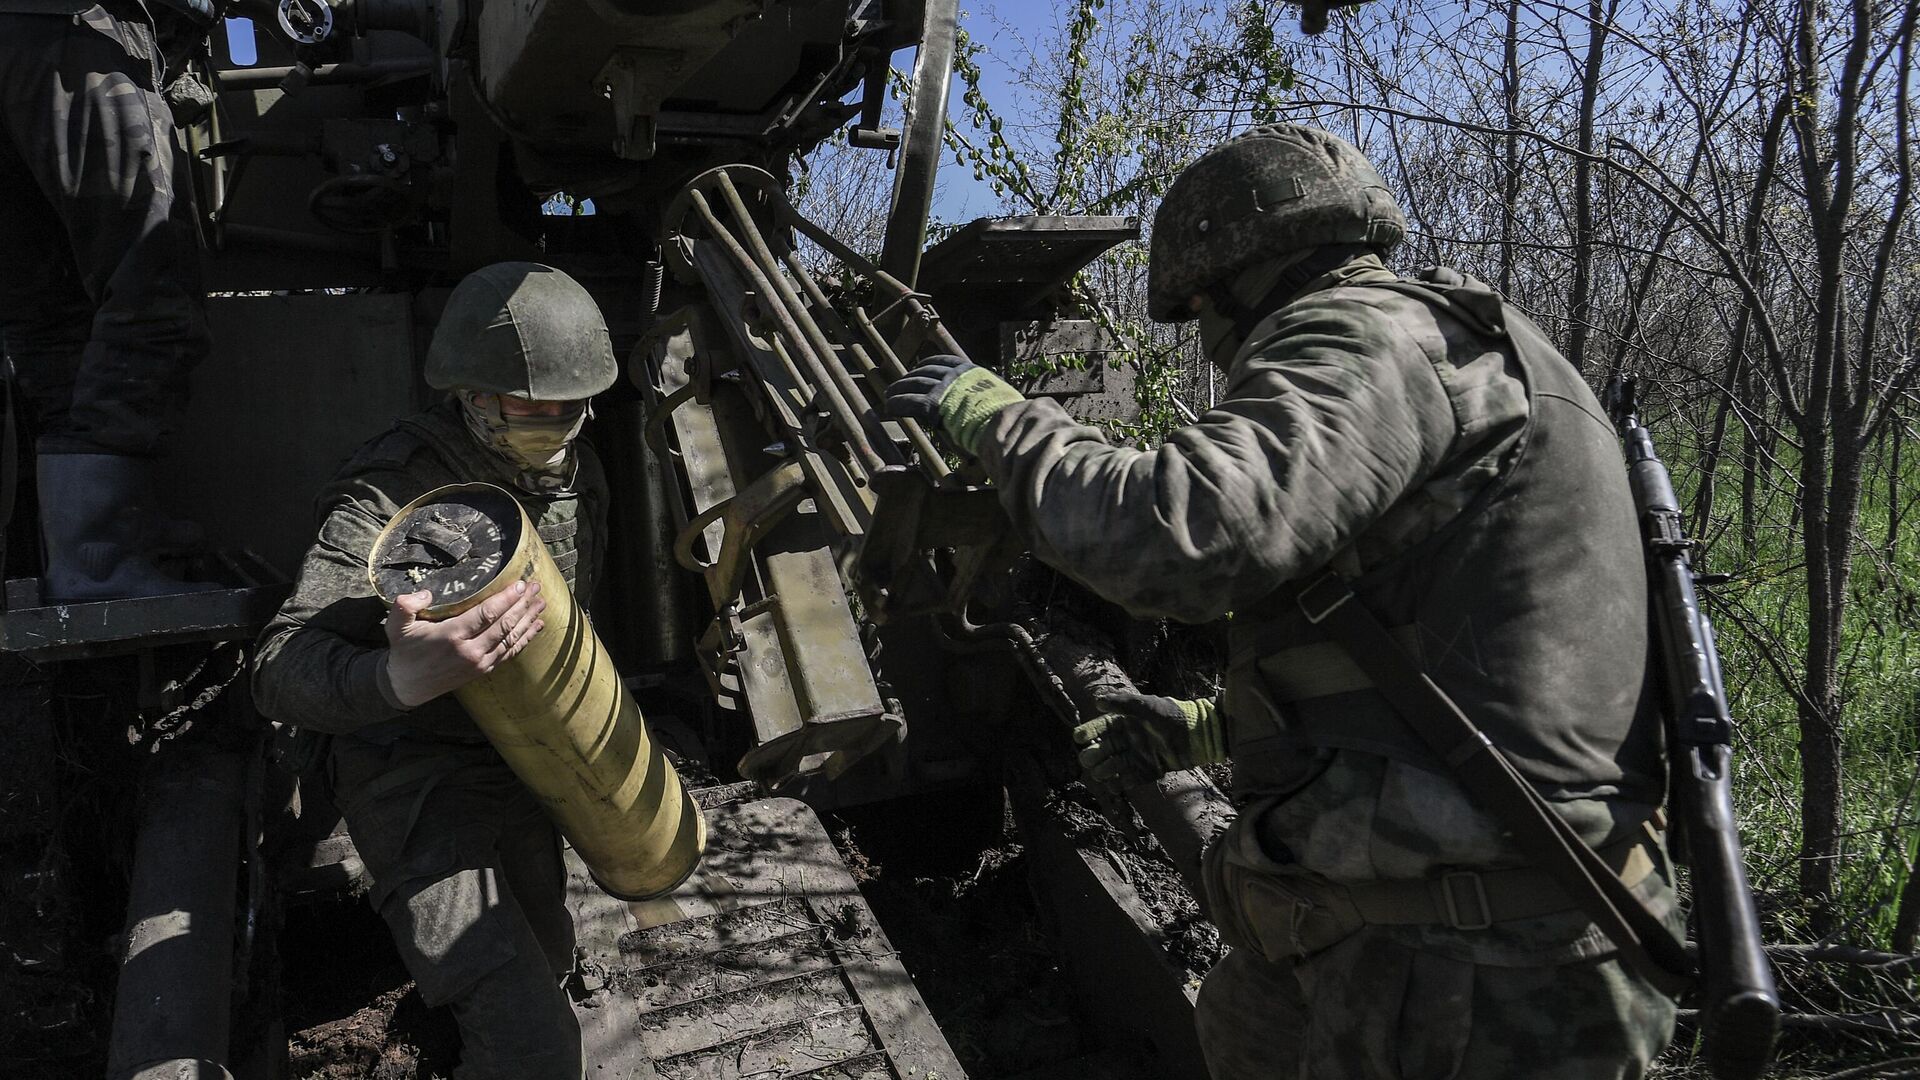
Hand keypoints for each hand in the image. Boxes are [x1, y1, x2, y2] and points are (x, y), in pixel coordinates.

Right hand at [381, 580, 546, 707]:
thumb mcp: (396, 626)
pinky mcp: (484, 670)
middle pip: (504, 624)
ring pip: (511, 638)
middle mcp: (470, 651)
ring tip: (541, 603)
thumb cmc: (404, 651)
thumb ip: (405, 605)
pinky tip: (536, 626)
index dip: (506, 598)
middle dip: (523, 604)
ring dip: (528, 619)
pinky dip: (525, 639)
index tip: (520, 584)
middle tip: (536, 587)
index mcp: (451, 636)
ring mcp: (479, 662)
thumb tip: (426, 593)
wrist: (407, 686)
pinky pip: (509, 652)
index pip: (486, 614)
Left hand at [885, 354, 1023, 453]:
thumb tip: (992, 404)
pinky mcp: (933, 404)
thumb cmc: (1004, 414)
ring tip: (889, 395)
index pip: (944, 361)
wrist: (1001, 420)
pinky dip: (898, 404)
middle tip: (900, 383)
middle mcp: (954, 375)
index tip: (920, 367)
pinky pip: (910, 402)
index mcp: (970, 371)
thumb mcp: (998, 396)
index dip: (928, 364)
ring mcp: (942, 388)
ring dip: (899, 389)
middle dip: (910, 377)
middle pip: (925, 371)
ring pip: (914, 385)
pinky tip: (889, 408)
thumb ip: (986, 396)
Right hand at [1072, 692, 1225, 798]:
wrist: (1197, 735)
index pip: (1101, 727)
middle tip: (1088, 759)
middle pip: (1104, 749)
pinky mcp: (1149, 770)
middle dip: (1093, 755)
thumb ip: (1122, 703)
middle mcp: (1129, 739)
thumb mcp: (1146, 705)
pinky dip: (1124, 783)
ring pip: (1114, 766)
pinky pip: (1132, 778)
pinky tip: (1118, 785)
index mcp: (1126, 722)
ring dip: (1105, 770)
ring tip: (1101, 774)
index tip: (1079, 737)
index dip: (1089, 732)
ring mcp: (1138, 756)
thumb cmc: (1171, 716)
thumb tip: (1096, 701)